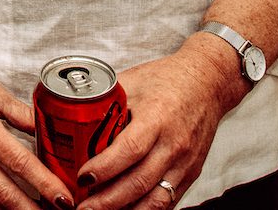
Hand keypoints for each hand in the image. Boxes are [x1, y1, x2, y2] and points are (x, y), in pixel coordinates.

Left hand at [73, 39, 241, 209]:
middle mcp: (174, 145)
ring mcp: (185, 163)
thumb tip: (70, 118)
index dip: (104, 168)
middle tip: (82, 208)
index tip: (82, 177)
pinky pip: (168, 200)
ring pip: (155, 198)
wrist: (207, 84)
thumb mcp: (131, 83)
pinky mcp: (191, 174)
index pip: (129, 149)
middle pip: (139, 181)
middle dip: (108, 200)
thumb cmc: (165, 80)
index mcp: (157, 118)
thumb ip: (105, 103)